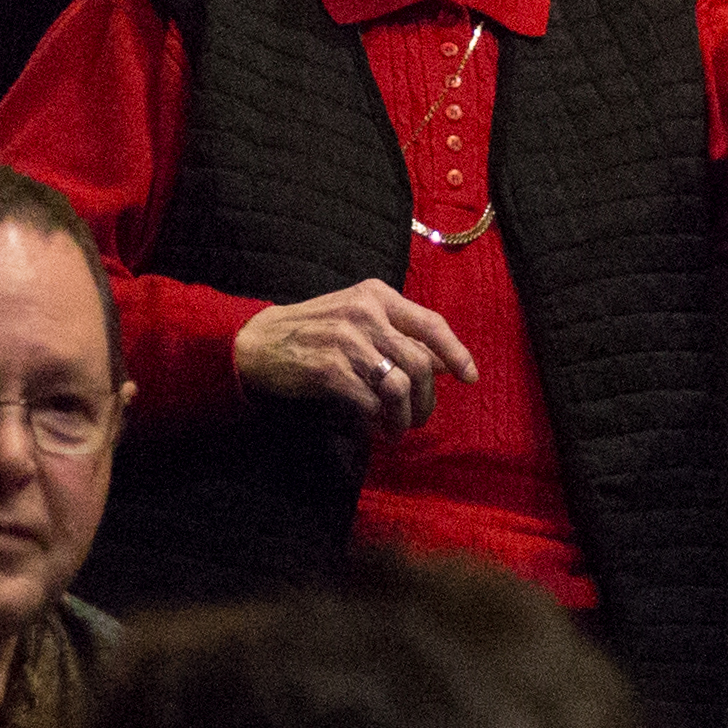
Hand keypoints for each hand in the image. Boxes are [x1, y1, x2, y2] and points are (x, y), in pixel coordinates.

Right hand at [228, 279, 476, 429]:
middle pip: (419, 363)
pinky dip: (374, 423)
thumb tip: (443, 362)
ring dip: (402, 418)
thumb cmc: (313, 331)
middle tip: (419, 420)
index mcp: (376, 296)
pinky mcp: (328, 370)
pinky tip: (368, 429)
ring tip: (395, 431)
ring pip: (398, 387)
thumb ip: (397, 334)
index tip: (470, 377)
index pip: (431, 323)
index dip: (456, 352)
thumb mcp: (357, 319)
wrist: (257, 342)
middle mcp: (364, 313)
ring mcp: (345, 341)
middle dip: (426, 400)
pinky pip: (368, 404)